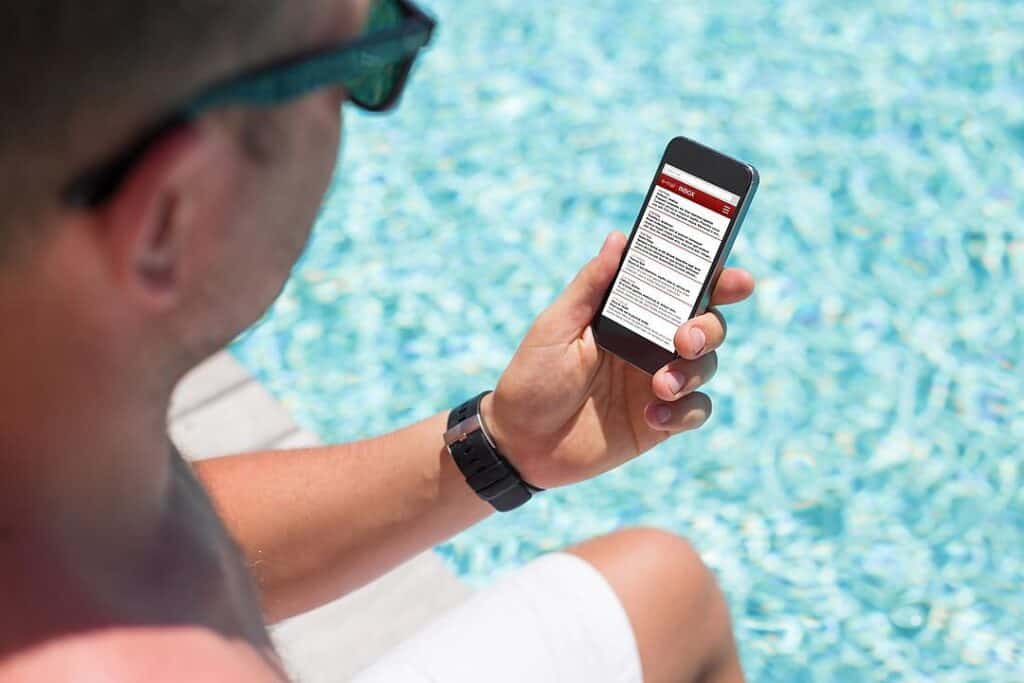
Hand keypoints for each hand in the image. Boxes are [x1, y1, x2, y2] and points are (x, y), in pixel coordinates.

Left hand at [483, 231, 754, 488]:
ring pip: (707, 365)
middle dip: (709, 326)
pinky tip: (651, 417)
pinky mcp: (661, 421)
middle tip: (686, 338)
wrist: (519, 443)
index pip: (680, 288)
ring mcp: (658, 382)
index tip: (735, 279)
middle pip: (707, 323)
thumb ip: (590, 287)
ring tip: (660, 386)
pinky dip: (684, 412)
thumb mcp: (555, 327)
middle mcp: (651, 343)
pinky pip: (696, 411)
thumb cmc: (532, 378)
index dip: (717, 279)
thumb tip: (618, 238)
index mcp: (629, 313)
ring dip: (692, 371)